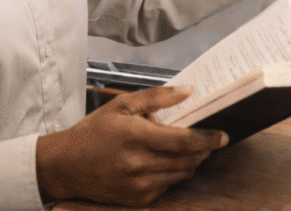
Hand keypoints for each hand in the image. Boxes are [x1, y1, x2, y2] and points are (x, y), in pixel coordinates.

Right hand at [36, 86, 227, 206]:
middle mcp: (137, 163)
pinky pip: (166, 188)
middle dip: (203, 152)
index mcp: (135, 135)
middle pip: (187, 161)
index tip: (224, 135)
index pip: (183, 140)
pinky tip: (163, 164)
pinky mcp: (135, 200)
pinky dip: (171, 176)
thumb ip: (158, 96)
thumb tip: (189, 91)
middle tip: (208, 142)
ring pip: (180, 176)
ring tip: (187, 152)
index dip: (208, 139)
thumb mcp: (123, 105)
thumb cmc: (96, 130)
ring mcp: (136, 184)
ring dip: (190, 164)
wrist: (66, 164)